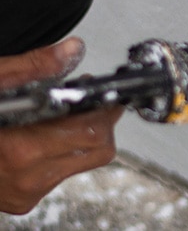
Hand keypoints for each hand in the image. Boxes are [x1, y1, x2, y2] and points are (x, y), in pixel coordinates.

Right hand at [0, 38, 122, 213]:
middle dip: (99, 122)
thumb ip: (33, 67)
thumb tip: (71, 50)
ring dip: (81, 138)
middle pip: (98, 150)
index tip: (103, 95)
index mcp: (20, 149)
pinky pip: (60, 174)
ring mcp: (24, 191)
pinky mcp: (21, 200)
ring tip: (60, 115)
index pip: (94, 133)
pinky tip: (41, 135)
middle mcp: (25, 177)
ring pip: (82, 163)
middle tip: (87, 101)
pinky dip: (60, 153)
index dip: (103, 109)